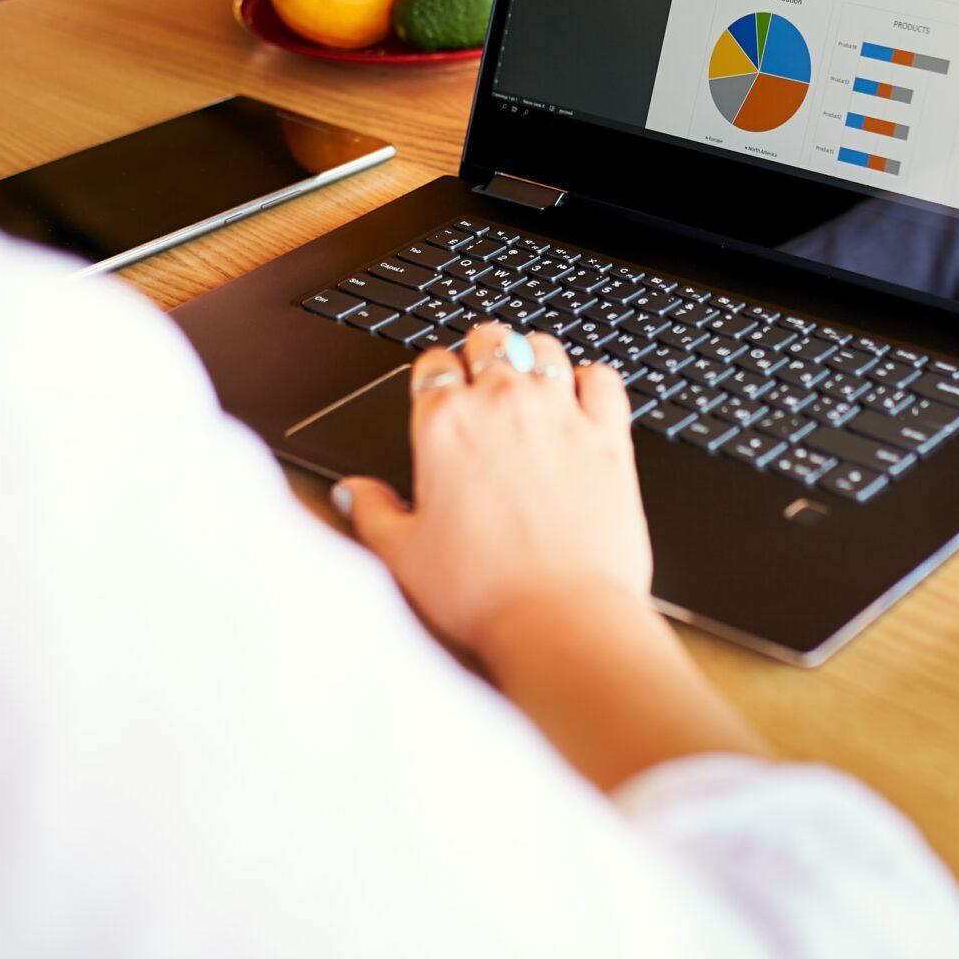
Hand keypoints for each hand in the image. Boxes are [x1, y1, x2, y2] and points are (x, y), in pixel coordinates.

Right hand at [333, 323, 651, 660]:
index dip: (435, 376)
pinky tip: (584, 397)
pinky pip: (603, 378)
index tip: (440, 393)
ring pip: (544, 349)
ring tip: (531, 379)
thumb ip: (372, 513)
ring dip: (533, 358)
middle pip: (489, 341)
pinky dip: (591, 380)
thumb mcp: (404, 557)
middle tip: (484, 377)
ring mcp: (559, 414)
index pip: (433, 365)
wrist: (561, 618)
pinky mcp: (608, 435)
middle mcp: (501, 405)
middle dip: (482, 353)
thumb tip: (349, 492)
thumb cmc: (481, 592)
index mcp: (444, 426)